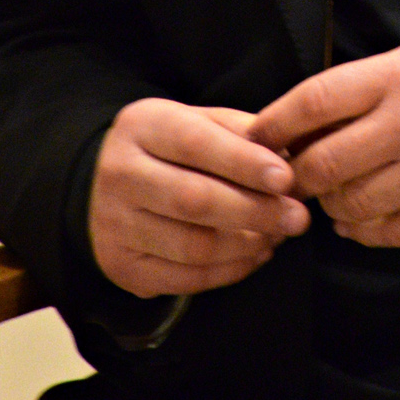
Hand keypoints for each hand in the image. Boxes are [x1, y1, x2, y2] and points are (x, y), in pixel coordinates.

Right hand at [88, 98, 309, 297]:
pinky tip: (255, 255)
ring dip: (246, 245)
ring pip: (192, 246)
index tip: (286, 178)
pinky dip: (229, 271)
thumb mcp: (197, 121)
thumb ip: (240, 132)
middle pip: (194, 200)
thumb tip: (288, 158)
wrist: (101, 184)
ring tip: (278, 236)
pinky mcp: (121, 266)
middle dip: (254, 211)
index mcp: (142, 126)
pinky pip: (184, 279)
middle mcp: (120, 174)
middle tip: (297, 218)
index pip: (195, 143)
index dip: (244, 163)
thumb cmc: (169, 148)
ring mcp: (115, 225)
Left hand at [250, 30, 399, 247]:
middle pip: (322, 164)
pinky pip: (391, 233)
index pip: (313, 101)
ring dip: (332, 207)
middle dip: (296, 178)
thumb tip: (310, 125)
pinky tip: (362, 220)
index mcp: (399, 74)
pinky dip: (365, 231)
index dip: (274, 124)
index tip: (256, 138)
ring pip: (352, 205)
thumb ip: (370, 87)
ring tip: (334, 199)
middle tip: (291, 181)